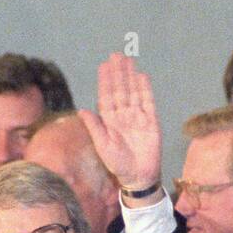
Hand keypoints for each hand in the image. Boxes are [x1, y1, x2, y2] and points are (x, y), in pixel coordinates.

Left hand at [77, 53, 160, 190]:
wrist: (139, 176)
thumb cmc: (118, 164)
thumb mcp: (103, 146)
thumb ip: (94, 128)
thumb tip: (81, 110)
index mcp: (109, 121)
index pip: (107, 96)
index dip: (105, 81)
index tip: (103, 66)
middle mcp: (123, 116)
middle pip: (120, 90)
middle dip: (118, 73)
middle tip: (116, 55)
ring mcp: (137, 117)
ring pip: (133, 92)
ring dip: (130, 76)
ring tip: (128, 60)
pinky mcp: (151, 121)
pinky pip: (148, 102)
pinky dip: (145, 89)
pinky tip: (141, 76)